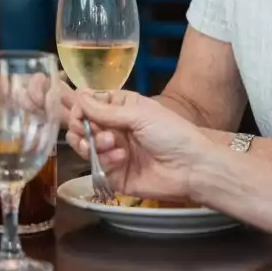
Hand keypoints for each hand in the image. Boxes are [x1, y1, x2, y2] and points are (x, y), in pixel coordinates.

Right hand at [66, 90, 213, 201]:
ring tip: (109, 144)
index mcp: (121, 109)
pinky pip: (97, 167)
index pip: (90, 104)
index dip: (80, 108)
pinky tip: (121, 158)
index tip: (78, 112)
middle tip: (87, 130)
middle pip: (82, 126)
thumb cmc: (172, 133)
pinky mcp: (114, 175)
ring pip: (84, 147)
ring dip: (92, 144)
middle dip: (81, 127)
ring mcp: (113, 153)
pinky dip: (105, 160)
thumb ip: (105, 110)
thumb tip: (78, 95)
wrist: (193, 170)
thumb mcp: (139, 114)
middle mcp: (114, 129)